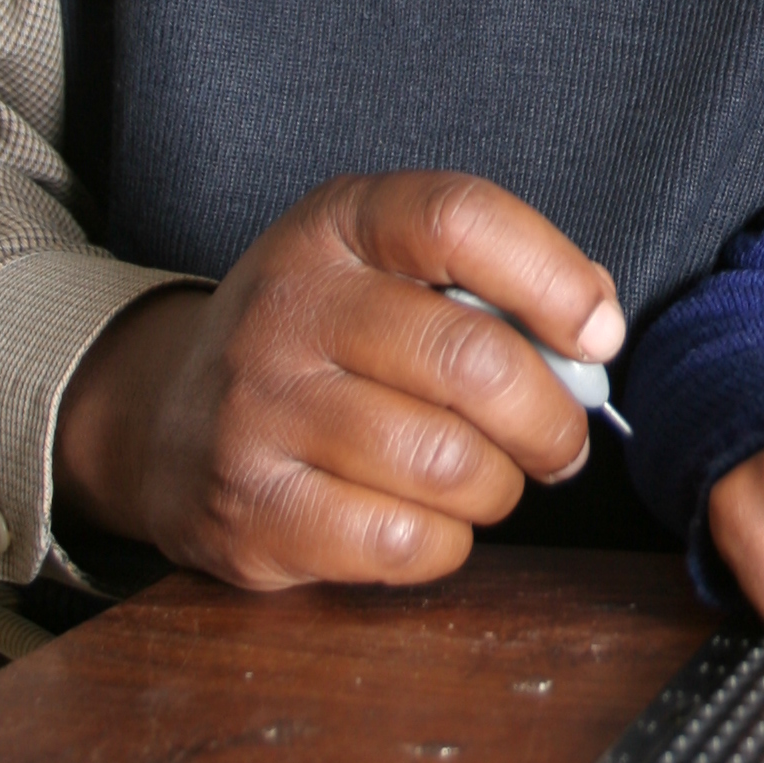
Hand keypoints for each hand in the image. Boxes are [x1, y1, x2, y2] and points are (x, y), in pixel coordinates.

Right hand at [52, 174, 625, 590]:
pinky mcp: (251, 510)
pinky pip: (399, 540)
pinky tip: (429, 521)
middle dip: (549, 417)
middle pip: (469, 359)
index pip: (458, 220)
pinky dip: (445, 542)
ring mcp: (259, 411)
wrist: (166, 421)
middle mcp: (289, 307)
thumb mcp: (384, 267)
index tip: (597, 332)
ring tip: (490, 479)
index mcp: (336, 224)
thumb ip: (491, 280)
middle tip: (559, 441)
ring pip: (446, 462)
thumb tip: (594, 328)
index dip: (551, 278)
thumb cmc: (318, 341)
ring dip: (500, 486)